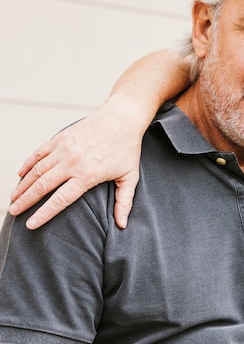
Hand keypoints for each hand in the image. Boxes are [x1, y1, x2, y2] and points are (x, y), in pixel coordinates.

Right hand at [9, 95, 142, 229]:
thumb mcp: (130, 177)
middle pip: (42, 186)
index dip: (43, 214)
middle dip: (25, 201)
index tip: (30, 225)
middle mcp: (72, 162)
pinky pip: (38, 153)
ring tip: (13, 198)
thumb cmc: (127, 149)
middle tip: (13, 212)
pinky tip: (20, 175)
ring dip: (23, 185)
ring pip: (37, 170)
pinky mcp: (60, 137)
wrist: (122, 118)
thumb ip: (124, 202)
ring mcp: (63, 148)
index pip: (60, 200)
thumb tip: (122, 225)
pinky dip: (28, 164)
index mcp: (88, 175)